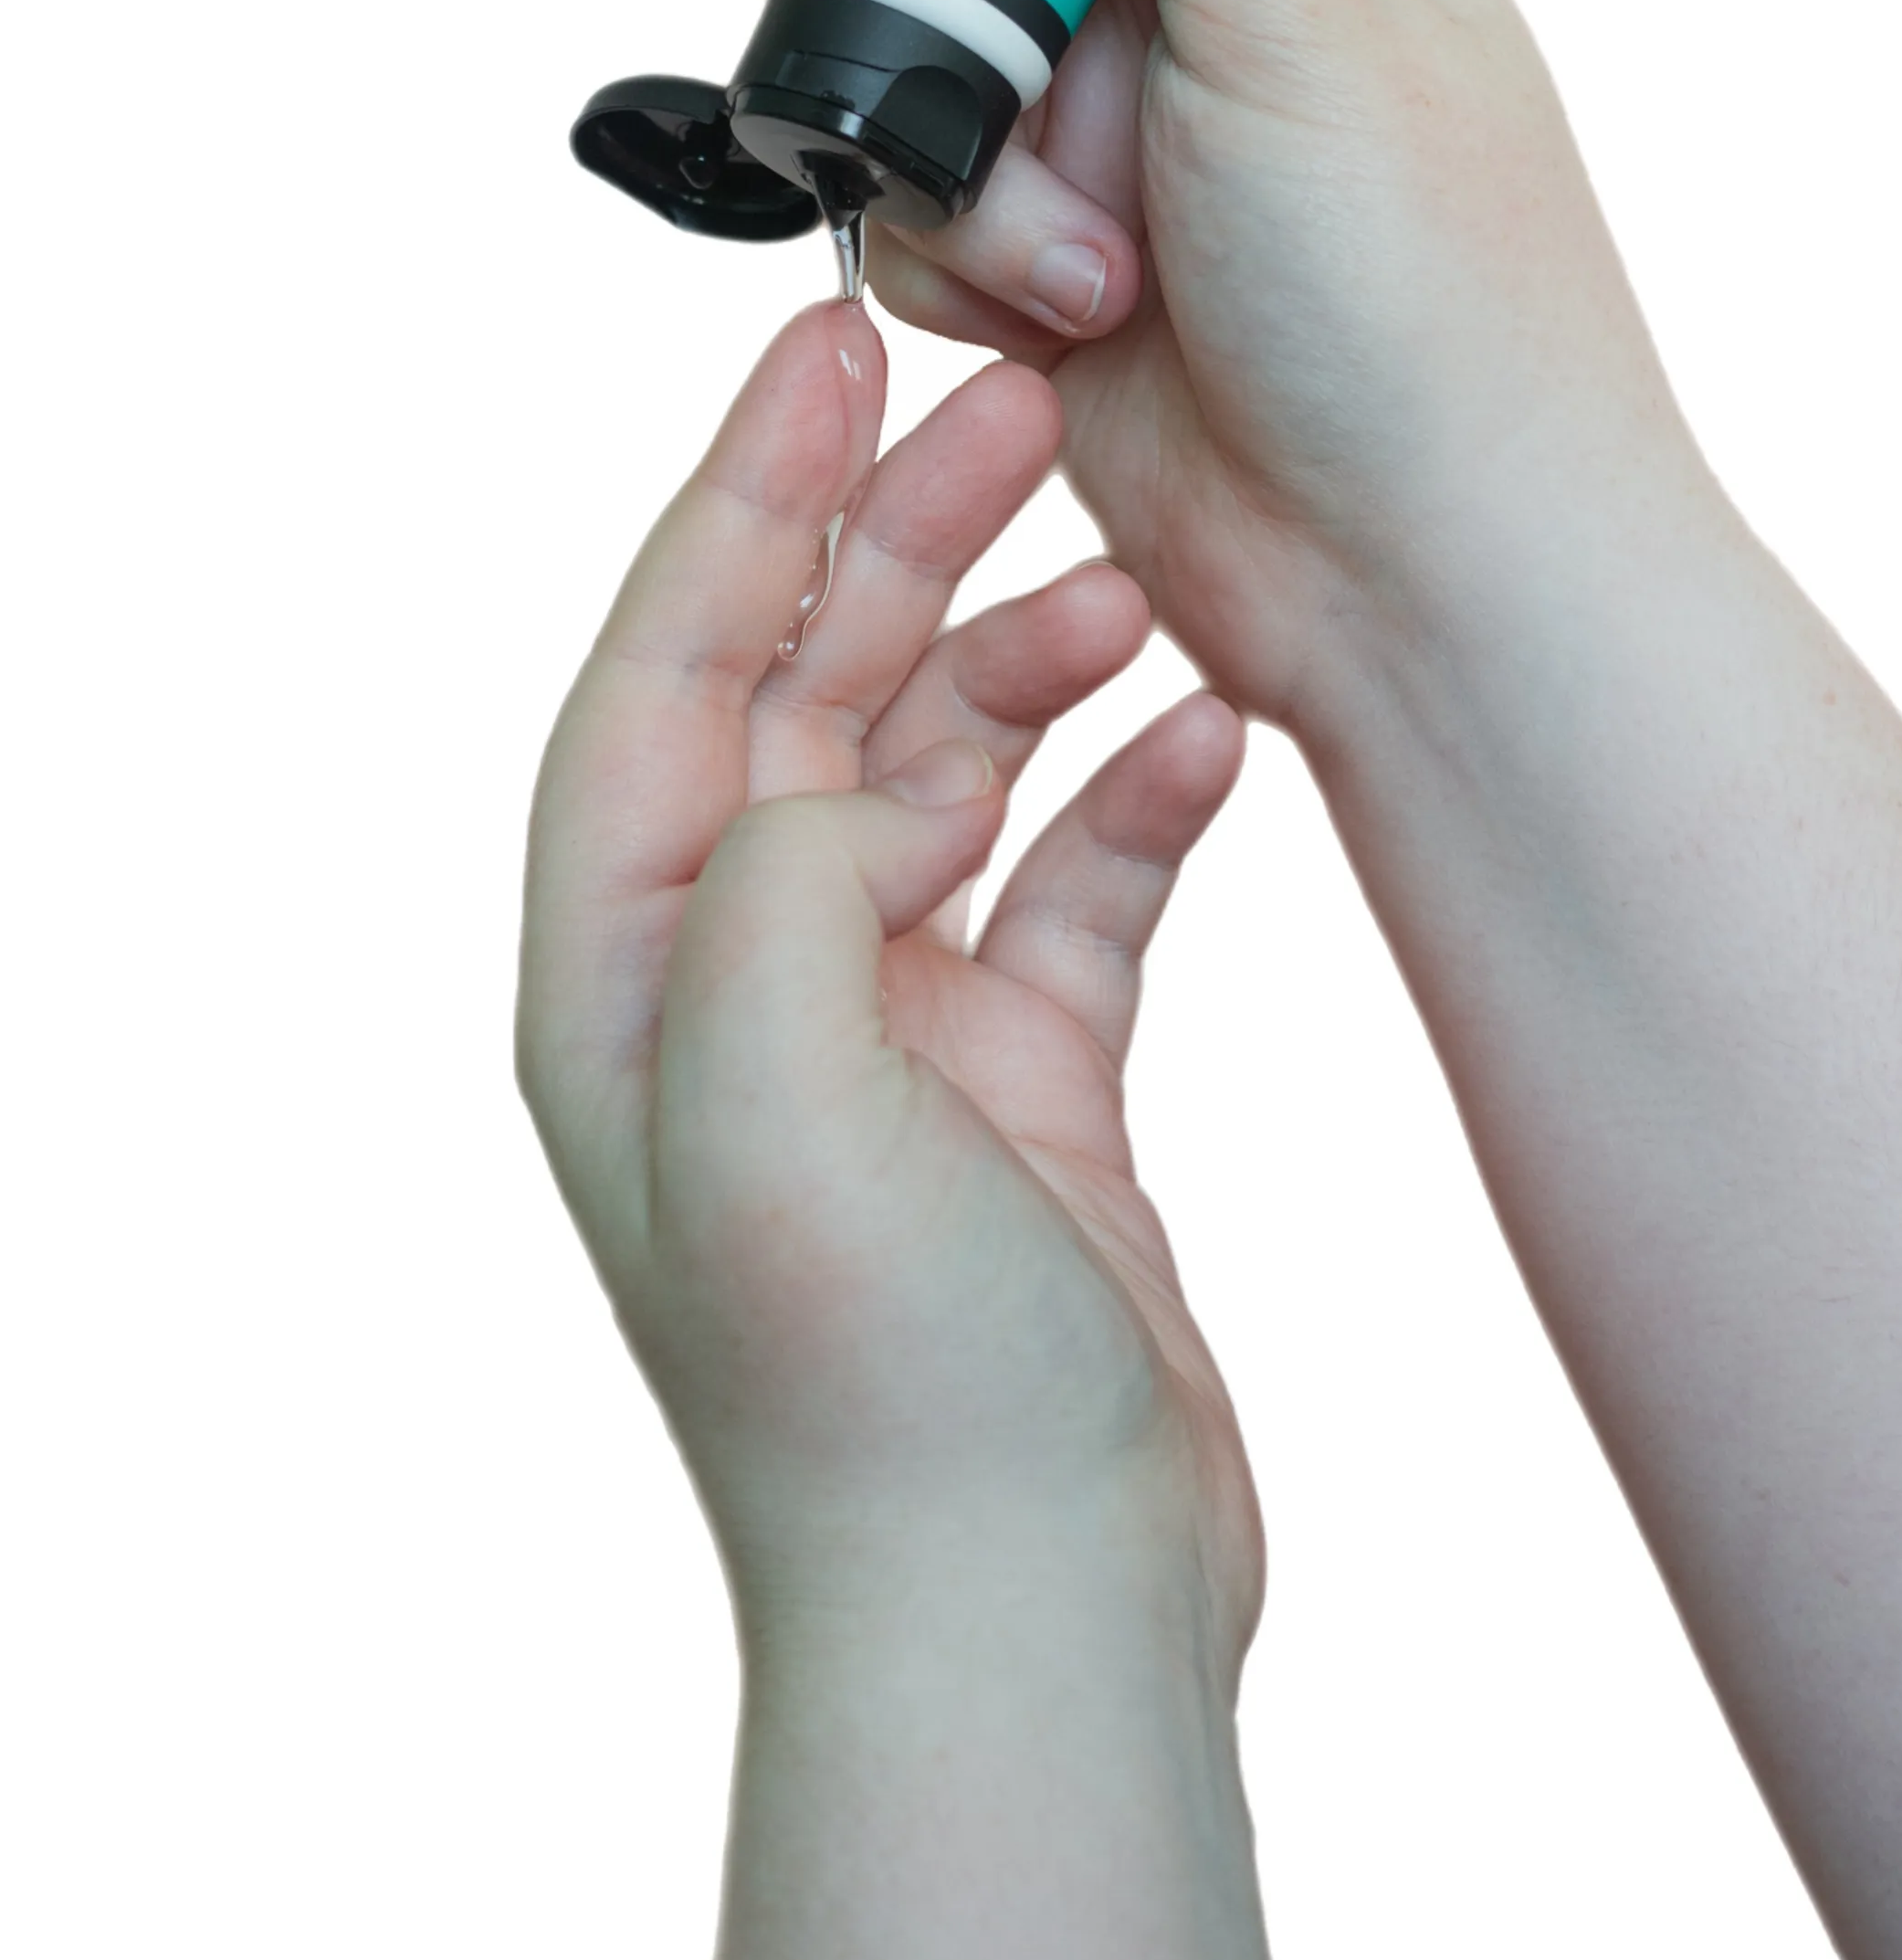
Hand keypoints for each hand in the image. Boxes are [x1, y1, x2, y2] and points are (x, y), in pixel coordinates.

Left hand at [517, 301, 1261, 1670]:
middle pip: (809, 689)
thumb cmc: (882, 1399)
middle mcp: (743, 983)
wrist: (1038, 1612)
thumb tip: (860, 773)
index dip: (739, 501)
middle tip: (1021, 402)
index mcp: (629, 977)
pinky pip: (1079, 879)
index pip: (664, 673)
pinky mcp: (1028, 1075)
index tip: (828, 347)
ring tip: (1141, 579)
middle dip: (902, 535)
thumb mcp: (770, 1112)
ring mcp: (891, 1027)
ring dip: (1035, 655)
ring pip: (950, 765)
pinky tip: (1213, 738)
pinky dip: (1138, 797)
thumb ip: (780, 889)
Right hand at [682, 0, 1714, 727]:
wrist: (1424, 596)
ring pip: (912, 43)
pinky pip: (911, 195)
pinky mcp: (1050, 256)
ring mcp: (1118, 127)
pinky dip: (959, 258)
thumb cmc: (1439, 303)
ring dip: (957, 147)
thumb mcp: (1301, 13)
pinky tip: (1062, 330)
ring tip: (1083, 261)